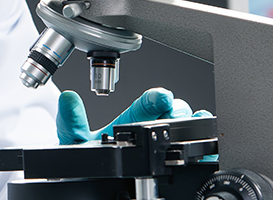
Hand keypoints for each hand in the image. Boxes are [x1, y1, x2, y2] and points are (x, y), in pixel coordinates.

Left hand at [56, 87, 212, 144]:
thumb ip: (72, 120)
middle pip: (173, 111)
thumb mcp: (75, 137)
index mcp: (129, 120)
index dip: (156, 97)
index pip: (146, 103)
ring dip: (190, 124)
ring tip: (190, 127)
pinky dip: (204, 146)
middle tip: (174, 116)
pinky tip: (206, 145)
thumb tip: (67, 99)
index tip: (161, 96)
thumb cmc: (87, 153)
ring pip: (185, 127)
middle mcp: (149, 128)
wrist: (84, 175)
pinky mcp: (172, 159)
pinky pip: (194, 150)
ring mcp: (162, 143)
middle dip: (177, 111)